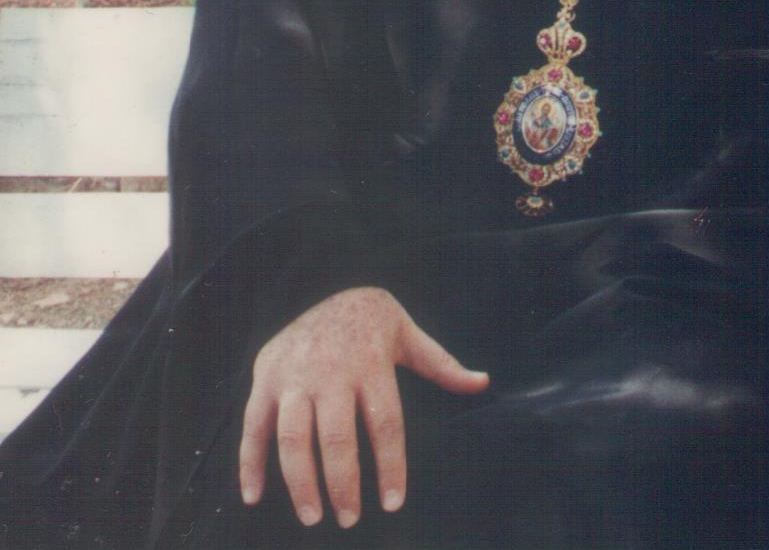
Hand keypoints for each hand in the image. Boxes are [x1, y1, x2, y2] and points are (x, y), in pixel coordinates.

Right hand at [238, 286, 488, 529]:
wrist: (325, 284)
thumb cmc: (374, 321)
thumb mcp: (410, 335)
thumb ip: (442, 365)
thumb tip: (483, 382)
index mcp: (372, 363)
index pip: (385, 423)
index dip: (390, 466)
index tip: (393, 503)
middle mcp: (331, 371)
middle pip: (337, 437)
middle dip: (343, 484)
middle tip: (349, 520)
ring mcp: (294, 375)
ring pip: (292, 437)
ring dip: (299, 483)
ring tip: (313, 517)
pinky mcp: (265, 377)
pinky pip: (252, 426)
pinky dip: (249, 462)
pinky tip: (254, 497)